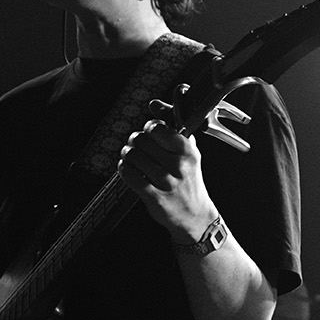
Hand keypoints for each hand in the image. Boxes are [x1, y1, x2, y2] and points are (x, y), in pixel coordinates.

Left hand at [118, 103, 218, 239]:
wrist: (195, 214)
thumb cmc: (189, 180)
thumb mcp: (188, 152)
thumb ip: (173, 127)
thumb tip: (155, 104)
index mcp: (188, 151)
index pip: (157, 128)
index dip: (148, 129)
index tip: (150, 134)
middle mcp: (179, 165)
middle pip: (140, 140)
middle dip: (134, 142)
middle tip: (137, 147)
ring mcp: (166, 182)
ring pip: (132, 156)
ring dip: (127, 156)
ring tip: (133, 159)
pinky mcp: (154, 197)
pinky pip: (129, 175)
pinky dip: (125, 170)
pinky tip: (129, 170)